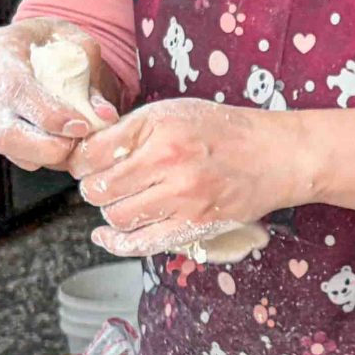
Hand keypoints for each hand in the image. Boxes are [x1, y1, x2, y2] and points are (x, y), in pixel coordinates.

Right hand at [0, 20, 117, 170]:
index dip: (48, 113)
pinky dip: (39, 156)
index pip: (16, 88)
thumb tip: (105, 116)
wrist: (29, 44)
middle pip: (4, 130)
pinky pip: (11, 153)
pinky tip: (59, 145)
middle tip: (75, 146)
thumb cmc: (53, 42)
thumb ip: (91, 77)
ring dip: (43, 155)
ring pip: (5, 147)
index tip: (80, 126)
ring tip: (72, 145)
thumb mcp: (76, 44)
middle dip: (44, 147)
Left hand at [74, 99, 307, 255]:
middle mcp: (168, 161)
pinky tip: (106, 235)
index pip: (93, 152)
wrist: (273, 156)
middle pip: (99, 188)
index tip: (85, 163)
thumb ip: (131, 129)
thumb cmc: (223, 131)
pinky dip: (116, 242)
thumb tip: (86, 150)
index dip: (81, 161)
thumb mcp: (174, 112)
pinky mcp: (193, 225)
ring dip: (110, 211)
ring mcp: (182, 197)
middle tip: (102, 182)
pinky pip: (140, 243)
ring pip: (117, 216)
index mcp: (159, 128)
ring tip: (122, 199)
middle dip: (93, 187)